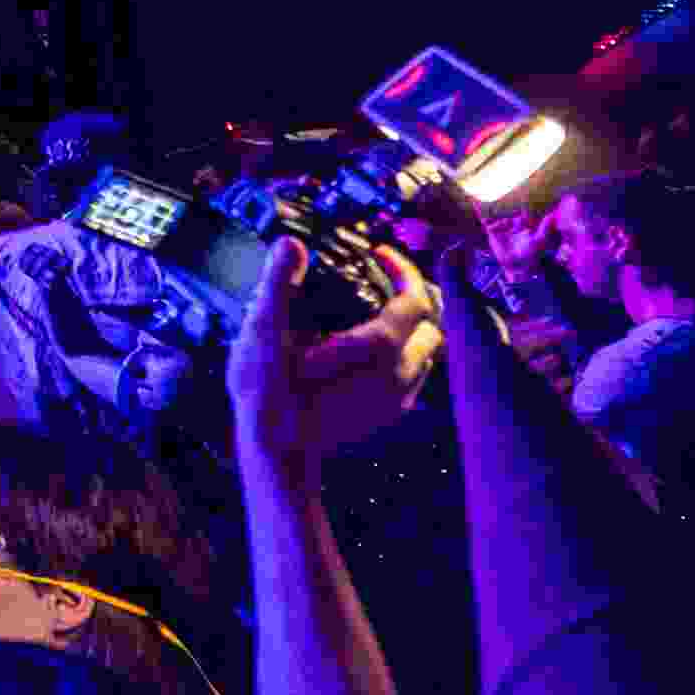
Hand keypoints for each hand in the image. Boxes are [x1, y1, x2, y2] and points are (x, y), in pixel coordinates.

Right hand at [232, 259, 437, 478]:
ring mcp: (396, 398)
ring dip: (409, 332)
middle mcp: (397, 373)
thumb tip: (291, 245)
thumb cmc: (267, 391)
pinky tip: (368, 355)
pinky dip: (400, 358)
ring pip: (425, 355)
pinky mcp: (388, 416)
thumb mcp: (263, 330)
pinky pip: (412, 379)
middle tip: (382, 284)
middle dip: (412, 301)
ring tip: (375, 317)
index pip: (414, 298)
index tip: (379, 255)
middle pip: (431, 327)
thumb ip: (279, 283)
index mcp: (376, 347)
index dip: (402, 270)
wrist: (274, 449)